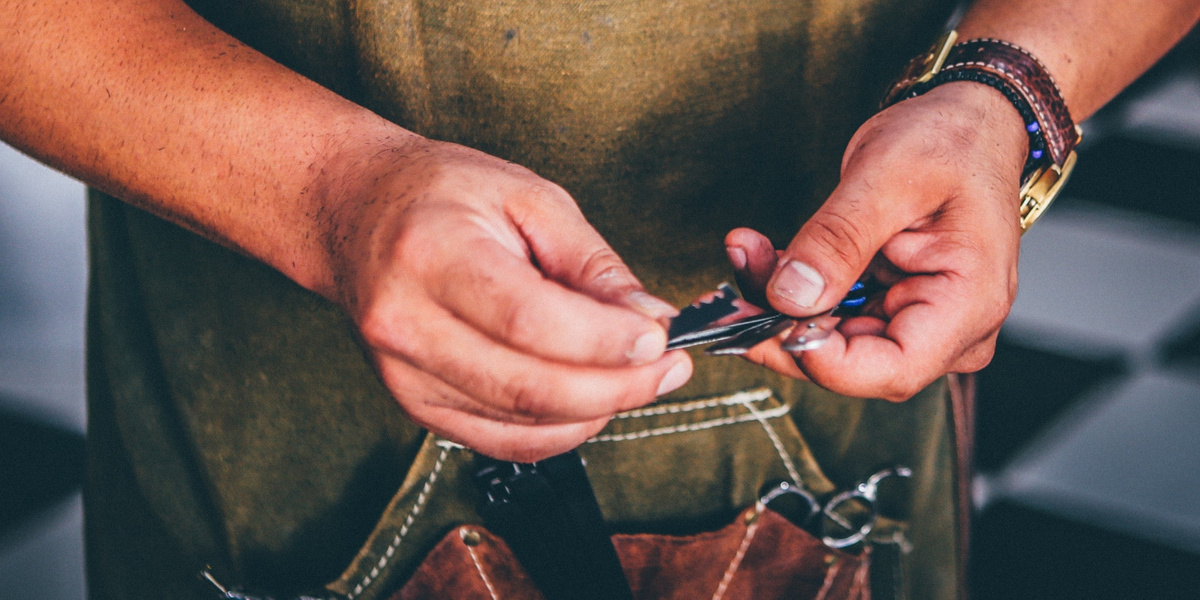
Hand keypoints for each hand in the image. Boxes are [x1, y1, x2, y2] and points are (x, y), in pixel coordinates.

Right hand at [324, 138, 691, 460]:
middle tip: (668, 369)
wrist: (354, 213)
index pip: (529, 320)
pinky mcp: (414, 404)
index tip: (660, 338)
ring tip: (639, 378)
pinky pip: (501, 441)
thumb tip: (650, 320)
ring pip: (521, 423)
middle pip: (528, 387)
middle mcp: (408, 323)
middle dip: (618, 388)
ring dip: (597, 410)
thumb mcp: (528, 197)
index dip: (604, 341)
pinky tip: (592, 402)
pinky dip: (560, 431)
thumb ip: (591, 263)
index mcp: (433, 254)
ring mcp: (405, 374)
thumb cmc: (441, 194)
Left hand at [725, 82, 1027, 400]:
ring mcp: (916, 323)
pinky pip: (829, 318)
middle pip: (852, 363)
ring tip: (746, 253)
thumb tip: (791, 296)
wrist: (964, 124)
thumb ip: (838, 240)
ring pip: (829, 343)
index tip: (766, 320)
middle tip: (731, 287)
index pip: (893, 370)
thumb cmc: (950, 142)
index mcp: (969, 305)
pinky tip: (761, 258)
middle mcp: (948, 330)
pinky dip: (790, 293)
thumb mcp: (888, 177)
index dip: (821, 359)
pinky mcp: (887, 309)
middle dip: (782, 327)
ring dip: (777, 307)